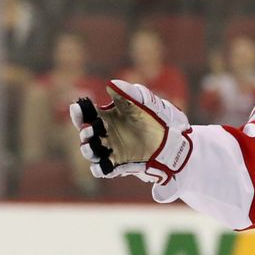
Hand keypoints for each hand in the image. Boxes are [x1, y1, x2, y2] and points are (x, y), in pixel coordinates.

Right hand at [70, 80, 192, 183]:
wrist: (176, 141)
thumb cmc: (158, 118)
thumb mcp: (147, 102)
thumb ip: (130, 93)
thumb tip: (111, 84)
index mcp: (108, 116)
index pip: (87, 113)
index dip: (79, 111)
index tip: (77, 107)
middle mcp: (105, 134)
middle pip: (86, 134)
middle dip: (85, 132)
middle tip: (89, 130)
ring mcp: (111, 150)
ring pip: (91, 152)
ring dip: (88, 150)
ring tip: (91, 146)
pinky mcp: (119, 165)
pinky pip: (104, 170)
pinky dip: (100, 169)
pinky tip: (102, 165)